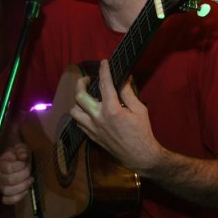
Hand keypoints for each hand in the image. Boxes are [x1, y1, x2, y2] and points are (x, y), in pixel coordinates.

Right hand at [0, 143, 32, 205]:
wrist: (15, 160)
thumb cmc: (18, 154)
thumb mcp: (21, 148)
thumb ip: (21, 150)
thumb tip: (23, 156)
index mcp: (0, 164)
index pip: (8, 168)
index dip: (20, 166)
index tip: (25, 162)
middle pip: (9, 180)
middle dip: (24, 176)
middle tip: (29, 171)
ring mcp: (1, 186)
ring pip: (8, 192)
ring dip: (23, 186)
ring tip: (30, 180)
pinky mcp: (6, 194)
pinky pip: (8, 201)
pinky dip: (18, 197)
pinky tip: (26, 190)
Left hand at [69, 59, 162, 173]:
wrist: (139, 155)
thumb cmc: (142, 132)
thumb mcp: (140, 110)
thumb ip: (128, 94)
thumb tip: (124, 79)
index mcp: (112, 109)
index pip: (105, 84)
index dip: (104, 71)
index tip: (103, 62)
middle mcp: (98, 117)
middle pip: (80, 96)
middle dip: (81, 83)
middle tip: (87, 79)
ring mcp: (92, 128)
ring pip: (74, 110)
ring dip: (78, 101)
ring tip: (85, 96)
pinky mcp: (91, 136)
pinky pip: (78, 123)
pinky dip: (80, 114)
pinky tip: (87, 111)